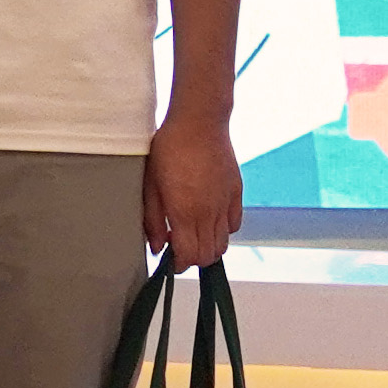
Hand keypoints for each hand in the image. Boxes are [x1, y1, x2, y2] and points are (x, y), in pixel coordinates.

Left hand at [141, 107, 241, 269]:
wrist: (199, 122)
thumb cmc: (169, 150)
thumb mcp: (151, 185)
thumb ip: (153, 220)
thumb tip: (156, 248)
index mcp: (185, 212)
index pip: (189, 256)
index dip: (178, 265)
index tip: (170, 261)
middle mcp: (210, 213)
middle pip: (208, 255)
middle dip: (193, 259)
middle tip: (179, 247)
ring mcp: (226, 204)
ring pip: (224, 244)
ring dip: (208, 247)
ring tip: (193, 234)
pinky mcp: (236, 193)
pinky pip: (234, 225)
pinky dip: (224, 231)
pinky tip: (209, 218)